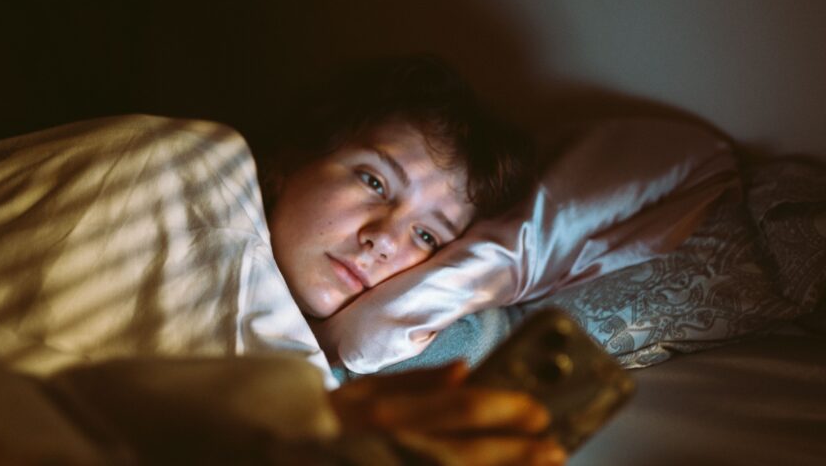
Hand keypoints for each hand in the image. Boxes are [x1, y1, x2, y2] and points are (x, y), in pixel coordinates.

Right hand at [330, 361, 565, 465]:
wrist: (272, 450)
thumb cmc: (319, 421)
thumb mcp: (359, 392)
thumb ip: (413, 383)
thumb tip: (464, 369)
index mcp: (382, 412)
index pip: (455, 409)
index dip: (501, 410)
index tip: (538, 412)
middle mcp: (385, 443)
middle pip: (460, 450)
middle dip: (512, 452)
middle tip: (554, 449)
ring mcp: (384, 463)